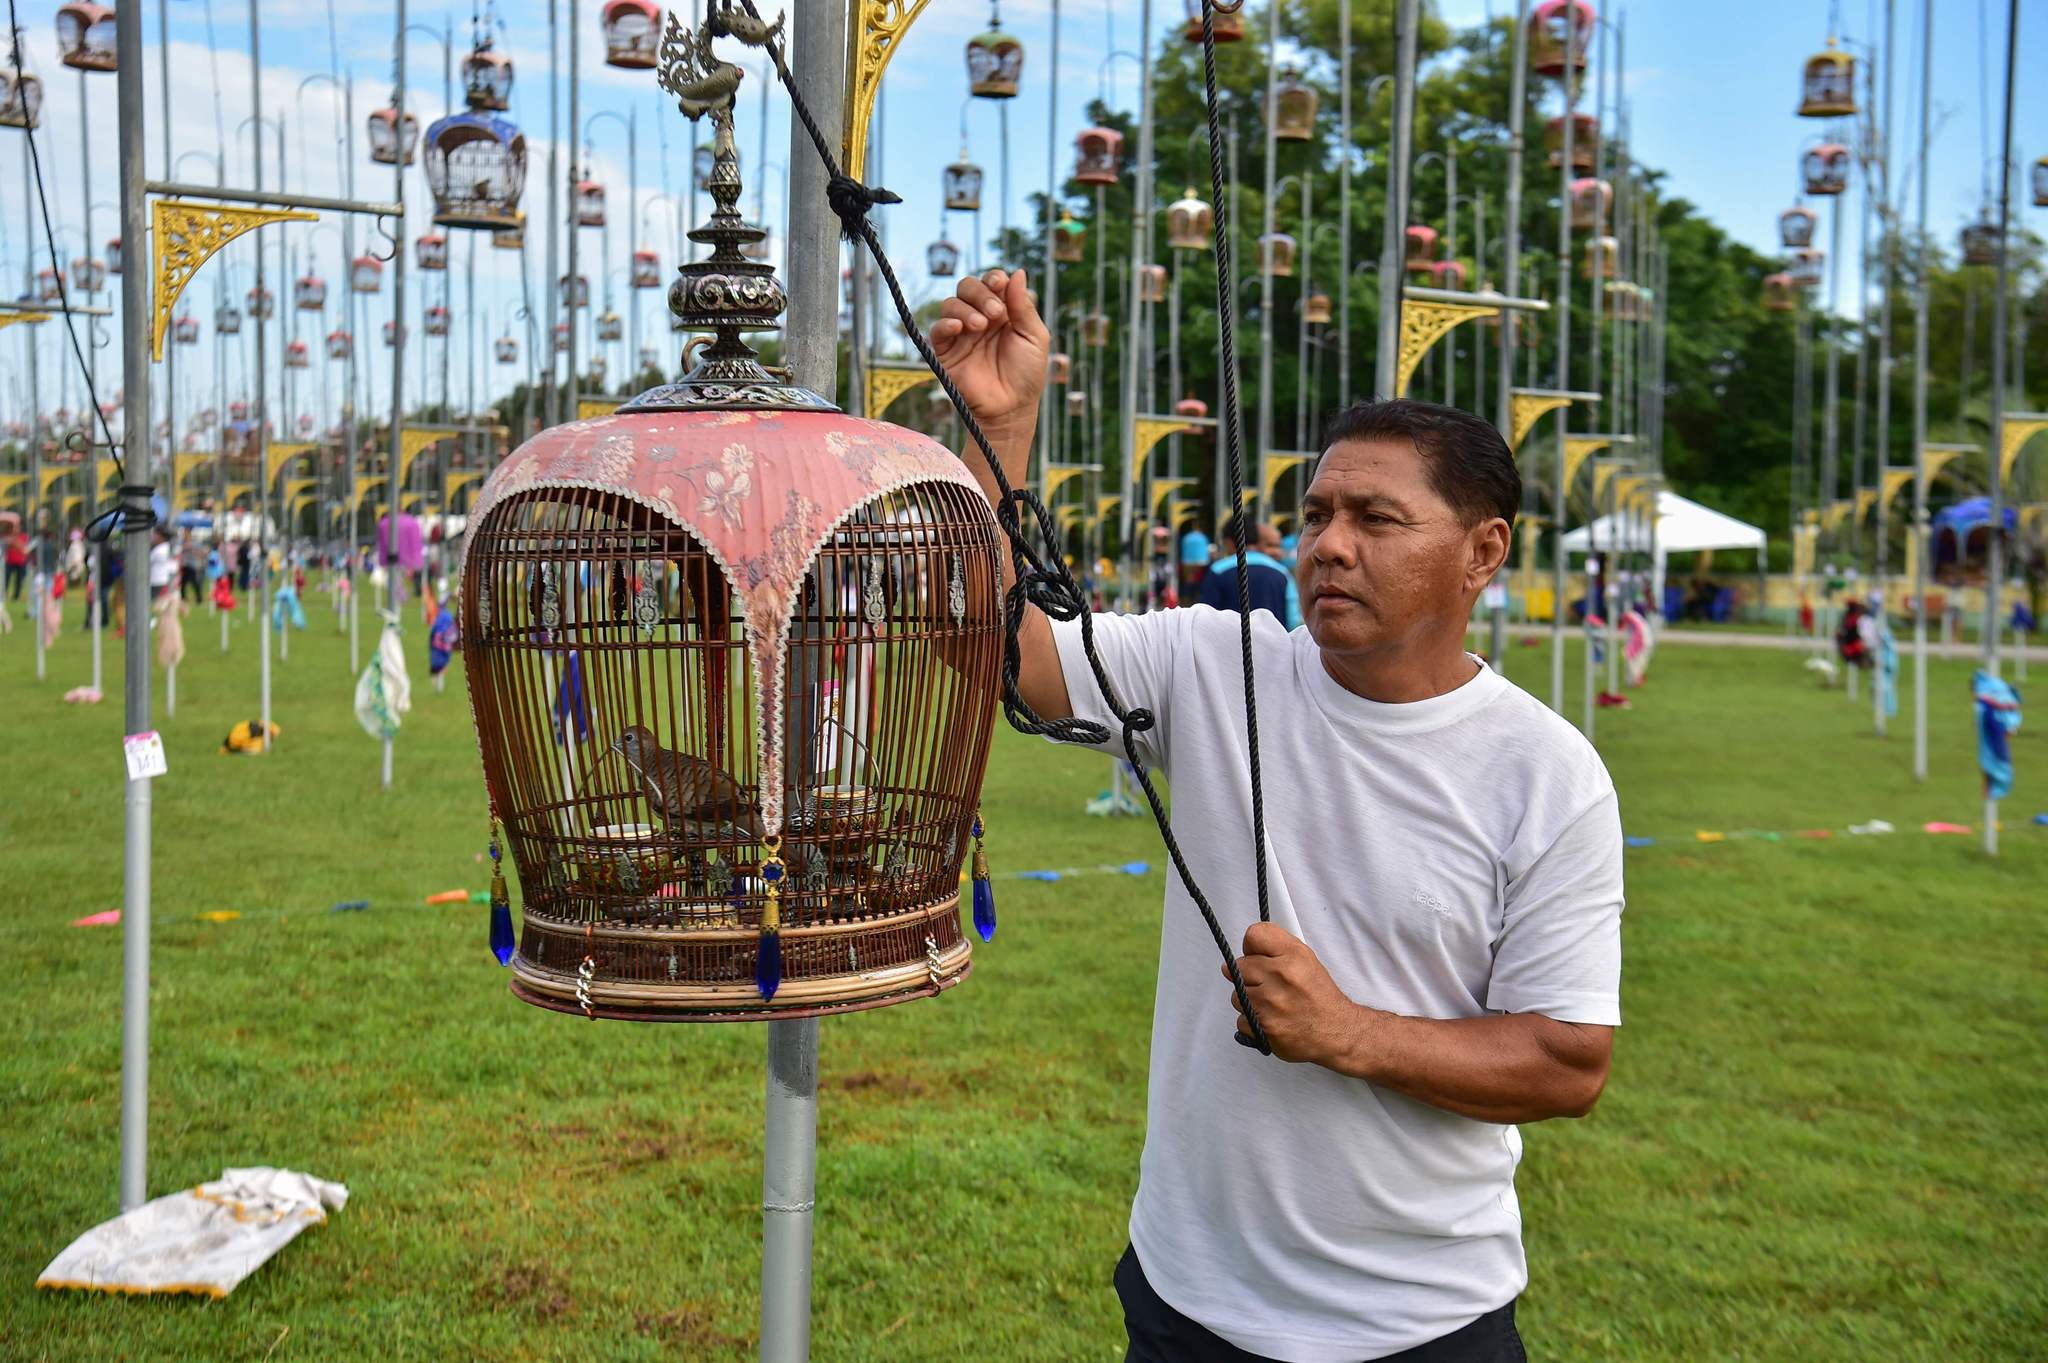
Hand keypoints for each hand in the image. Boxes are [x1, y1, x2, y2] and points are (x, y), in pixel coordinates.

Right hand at [929, 268, 1049, 442]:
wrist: (1010, 408)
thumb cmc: (1027, 374)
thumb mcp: (1034, 336)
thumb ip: (1023, 305)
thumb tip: (1017, 271)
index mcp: (1003, 312)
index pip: (991, 282)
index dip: (993, 278)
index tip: (1000, 285)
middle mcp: (980, 318)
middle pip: (968, 287)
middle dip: (981, 293)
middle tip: (996, 314)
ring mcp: (961, 334)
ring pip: (951, 303)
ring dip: (966, 308)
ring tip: (980, 326)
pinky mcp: (945, 351)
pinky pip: (937, 329)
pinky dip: (945, 323)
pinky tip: (960, 328)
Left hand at [1223, 922, 1373, 1068]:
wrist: (1337, 1032)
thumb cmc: (1320, 998)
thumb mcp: (1305, 960)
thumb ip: (1274, 949)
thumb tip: (1237, 958)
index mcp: (1294, 955)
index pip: (1254, 935)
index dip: (1252, 948)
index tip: (1257, 957)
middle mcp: (1283, 975)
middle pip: (1239, 967)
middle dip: (1250, 978)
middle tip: (1270, 987)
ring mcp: (1272, 1002)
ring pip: (1237, 996)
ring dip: (1250, 1002)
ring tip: (1273, 1006)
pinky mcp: (1264, 1026)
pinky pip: (1241, 1020)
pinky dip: (1253, 1023)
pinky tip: (1272, 1020)